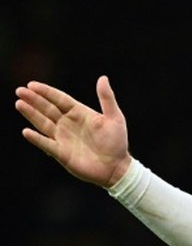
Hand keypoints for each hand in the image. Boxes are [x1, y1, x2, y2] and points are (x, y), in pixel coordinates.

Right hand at [15, 76, 131, 187]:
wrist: (117, 167)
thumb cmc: (117, 142)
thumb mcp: (115, 118)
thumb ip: (107, 99)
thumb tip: (103, 78)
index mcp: (79, 113)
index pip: (59, 99)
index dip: (46, 92)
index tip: (32, 84)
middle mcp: (68, 124)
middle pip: (47, 109)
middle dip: (34, 100)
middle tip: (20, 91)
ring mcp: (63, 138)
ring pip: (43, 123)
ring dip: (31, 114)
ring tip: (19, 103)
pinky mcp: (61, 153)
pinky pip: (46, 144)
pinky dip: (37, 139)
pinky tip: (26, 131)